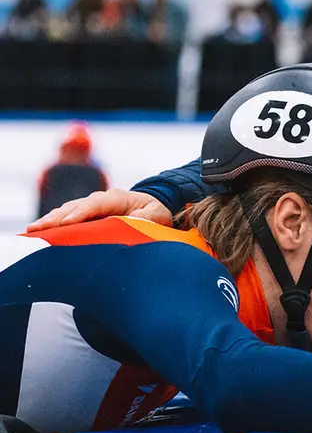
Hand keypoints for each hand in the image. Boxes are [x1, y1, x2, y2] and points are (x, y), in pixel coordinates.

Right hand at [27, 189, 171, 231]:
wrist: (152, 210)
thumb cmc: (155, 213)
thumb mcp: (158, 215)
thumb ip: (147, 217)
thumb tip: (134, 220)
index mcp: (116, 197)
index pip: (96, 204)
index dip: (81, 213)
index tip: (67, 223)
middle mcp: (99, 200)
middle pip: (75, 207)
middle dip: (56, 217)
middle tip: (38, 228)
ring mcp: (89, 207)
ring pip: (66, 212)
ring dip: (50, 221)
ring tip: (33, 231)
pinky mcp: (84, 217)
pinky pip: (66, 220)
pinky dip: (53, 226)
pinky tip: (39, 235)